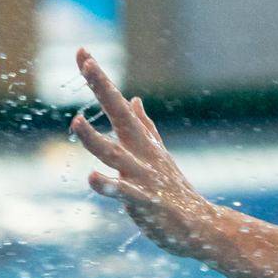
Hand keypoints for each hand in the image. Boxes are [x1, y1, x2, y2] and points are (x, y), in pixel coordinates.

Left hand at [69, 47, 228, 258]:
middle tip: (89, 62)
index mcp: (142, 142)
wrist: (202, 227)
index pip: (117, 103)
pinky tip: (92, 178)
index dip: (100, 79)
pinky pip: (125, 193)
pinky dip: (110, 185)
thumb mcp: (158, 153)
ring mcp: (144, 177)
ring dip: (95, 140)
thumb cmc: (174, 191)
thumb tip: (133, 99)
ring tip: (75, 123)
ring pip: (115, 155)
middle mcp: (142, 154)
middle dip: (104, 89)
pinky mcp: (147, 203)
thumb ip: (145, 126)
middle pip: (120, 116)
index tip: (82, 51)